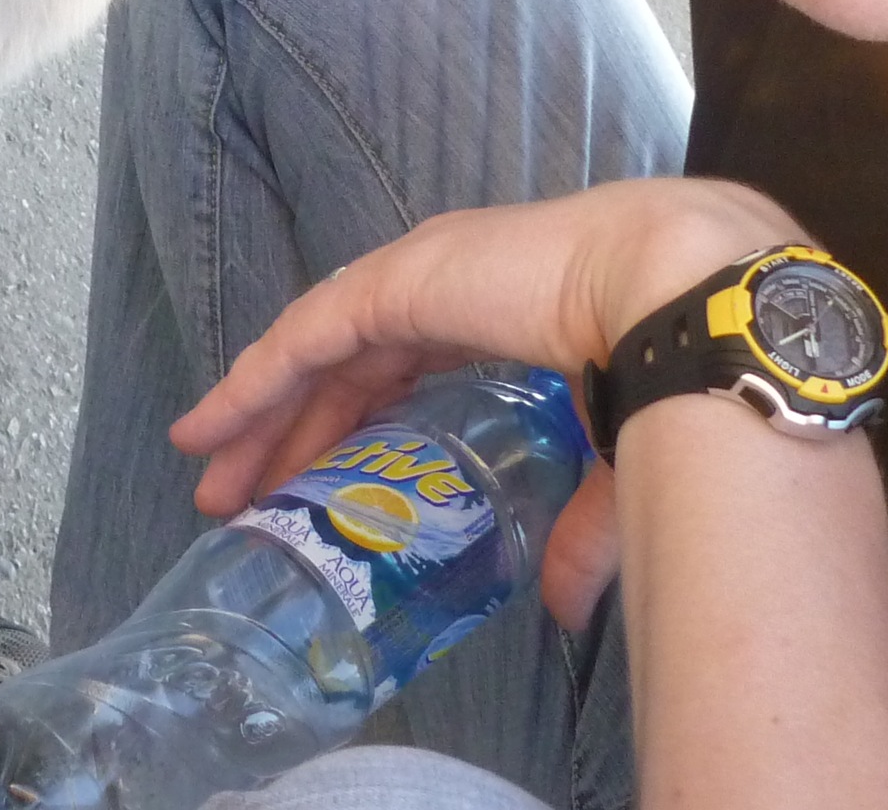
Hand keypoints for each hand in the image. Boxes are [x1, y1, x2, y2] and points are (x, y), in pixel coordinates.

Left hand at [166, 178, 809, 626]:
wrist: (679, 294)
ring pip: (311, 354)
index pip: (402, 369)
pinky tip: (210, 424)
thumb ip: (579, 528)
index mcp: (499, 311)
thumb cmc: (663, 366)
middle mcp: (446, 286)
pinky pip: (304, 341)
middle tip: (245, 499)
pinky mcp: (394, 284)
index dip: (355, 422)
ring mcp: (415, 278)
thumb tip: (566, 608)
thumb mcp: (611, 459)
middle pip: (344, 367)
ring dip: (257, 414)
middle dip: (292, 430)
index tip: (316, 479)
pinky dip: (254, 383)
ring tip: (208, 474)